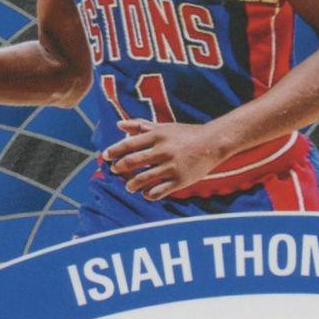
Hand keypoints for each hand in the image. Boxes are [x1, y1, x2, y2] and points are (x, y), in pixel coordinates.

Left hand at [103, 118, 226, 200]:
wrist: (213, 143)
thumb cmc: (185, 134)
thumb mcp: (163, 127)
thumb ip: (140, 126)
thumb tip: (118, 125)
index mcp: (158, 135)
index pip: (129, 144)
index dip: (114, 151)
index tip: (105, 156)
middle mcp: (163, 150)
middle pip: (133, 161)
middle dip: (119, 167)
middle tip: (114, 170)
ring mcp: (172, 166)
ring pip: (144, 179)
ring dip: (131, 184)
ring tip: (129, 186)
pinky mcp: (180, 180)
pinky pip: (158, 191)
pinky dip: (148, 194)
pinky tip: (146, 193)